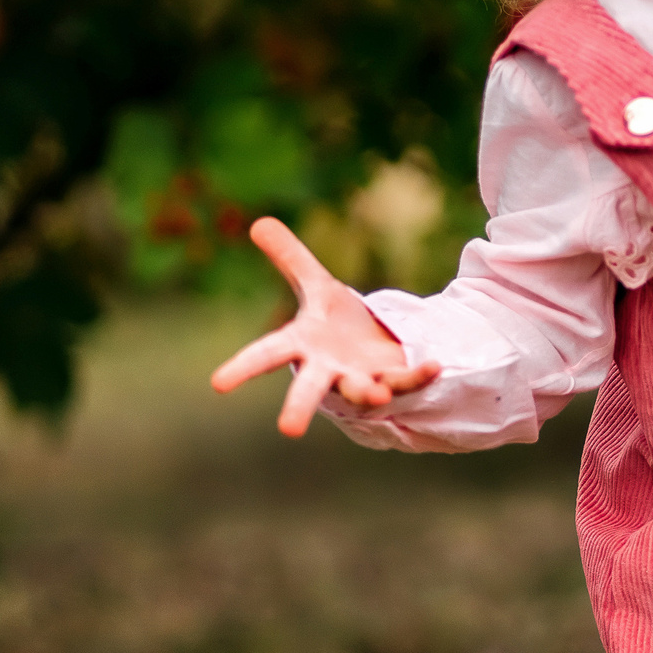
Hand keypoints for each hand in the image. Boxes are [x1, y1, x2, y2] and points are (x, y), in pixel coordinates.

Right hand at [210, 217, 440, 436]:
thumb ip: (290, 257)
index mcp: (303, 344)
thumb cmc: (336, 320)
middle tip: (288, 430)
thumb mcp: (316, 284)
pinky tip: (435, 365)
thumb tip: (258, 222)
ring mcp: (361, 379)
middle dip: (300, 407)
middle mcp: (329, 368)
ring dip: (368, 391)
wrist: (374, 346)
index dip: (243, 367)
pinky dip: (418, 375)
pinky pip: (406, 381)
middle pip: (311, 388)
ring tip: (375, 391)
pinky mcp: (393, 380)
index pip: (268, 354)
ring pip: (362, 391)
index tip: (217, 383)